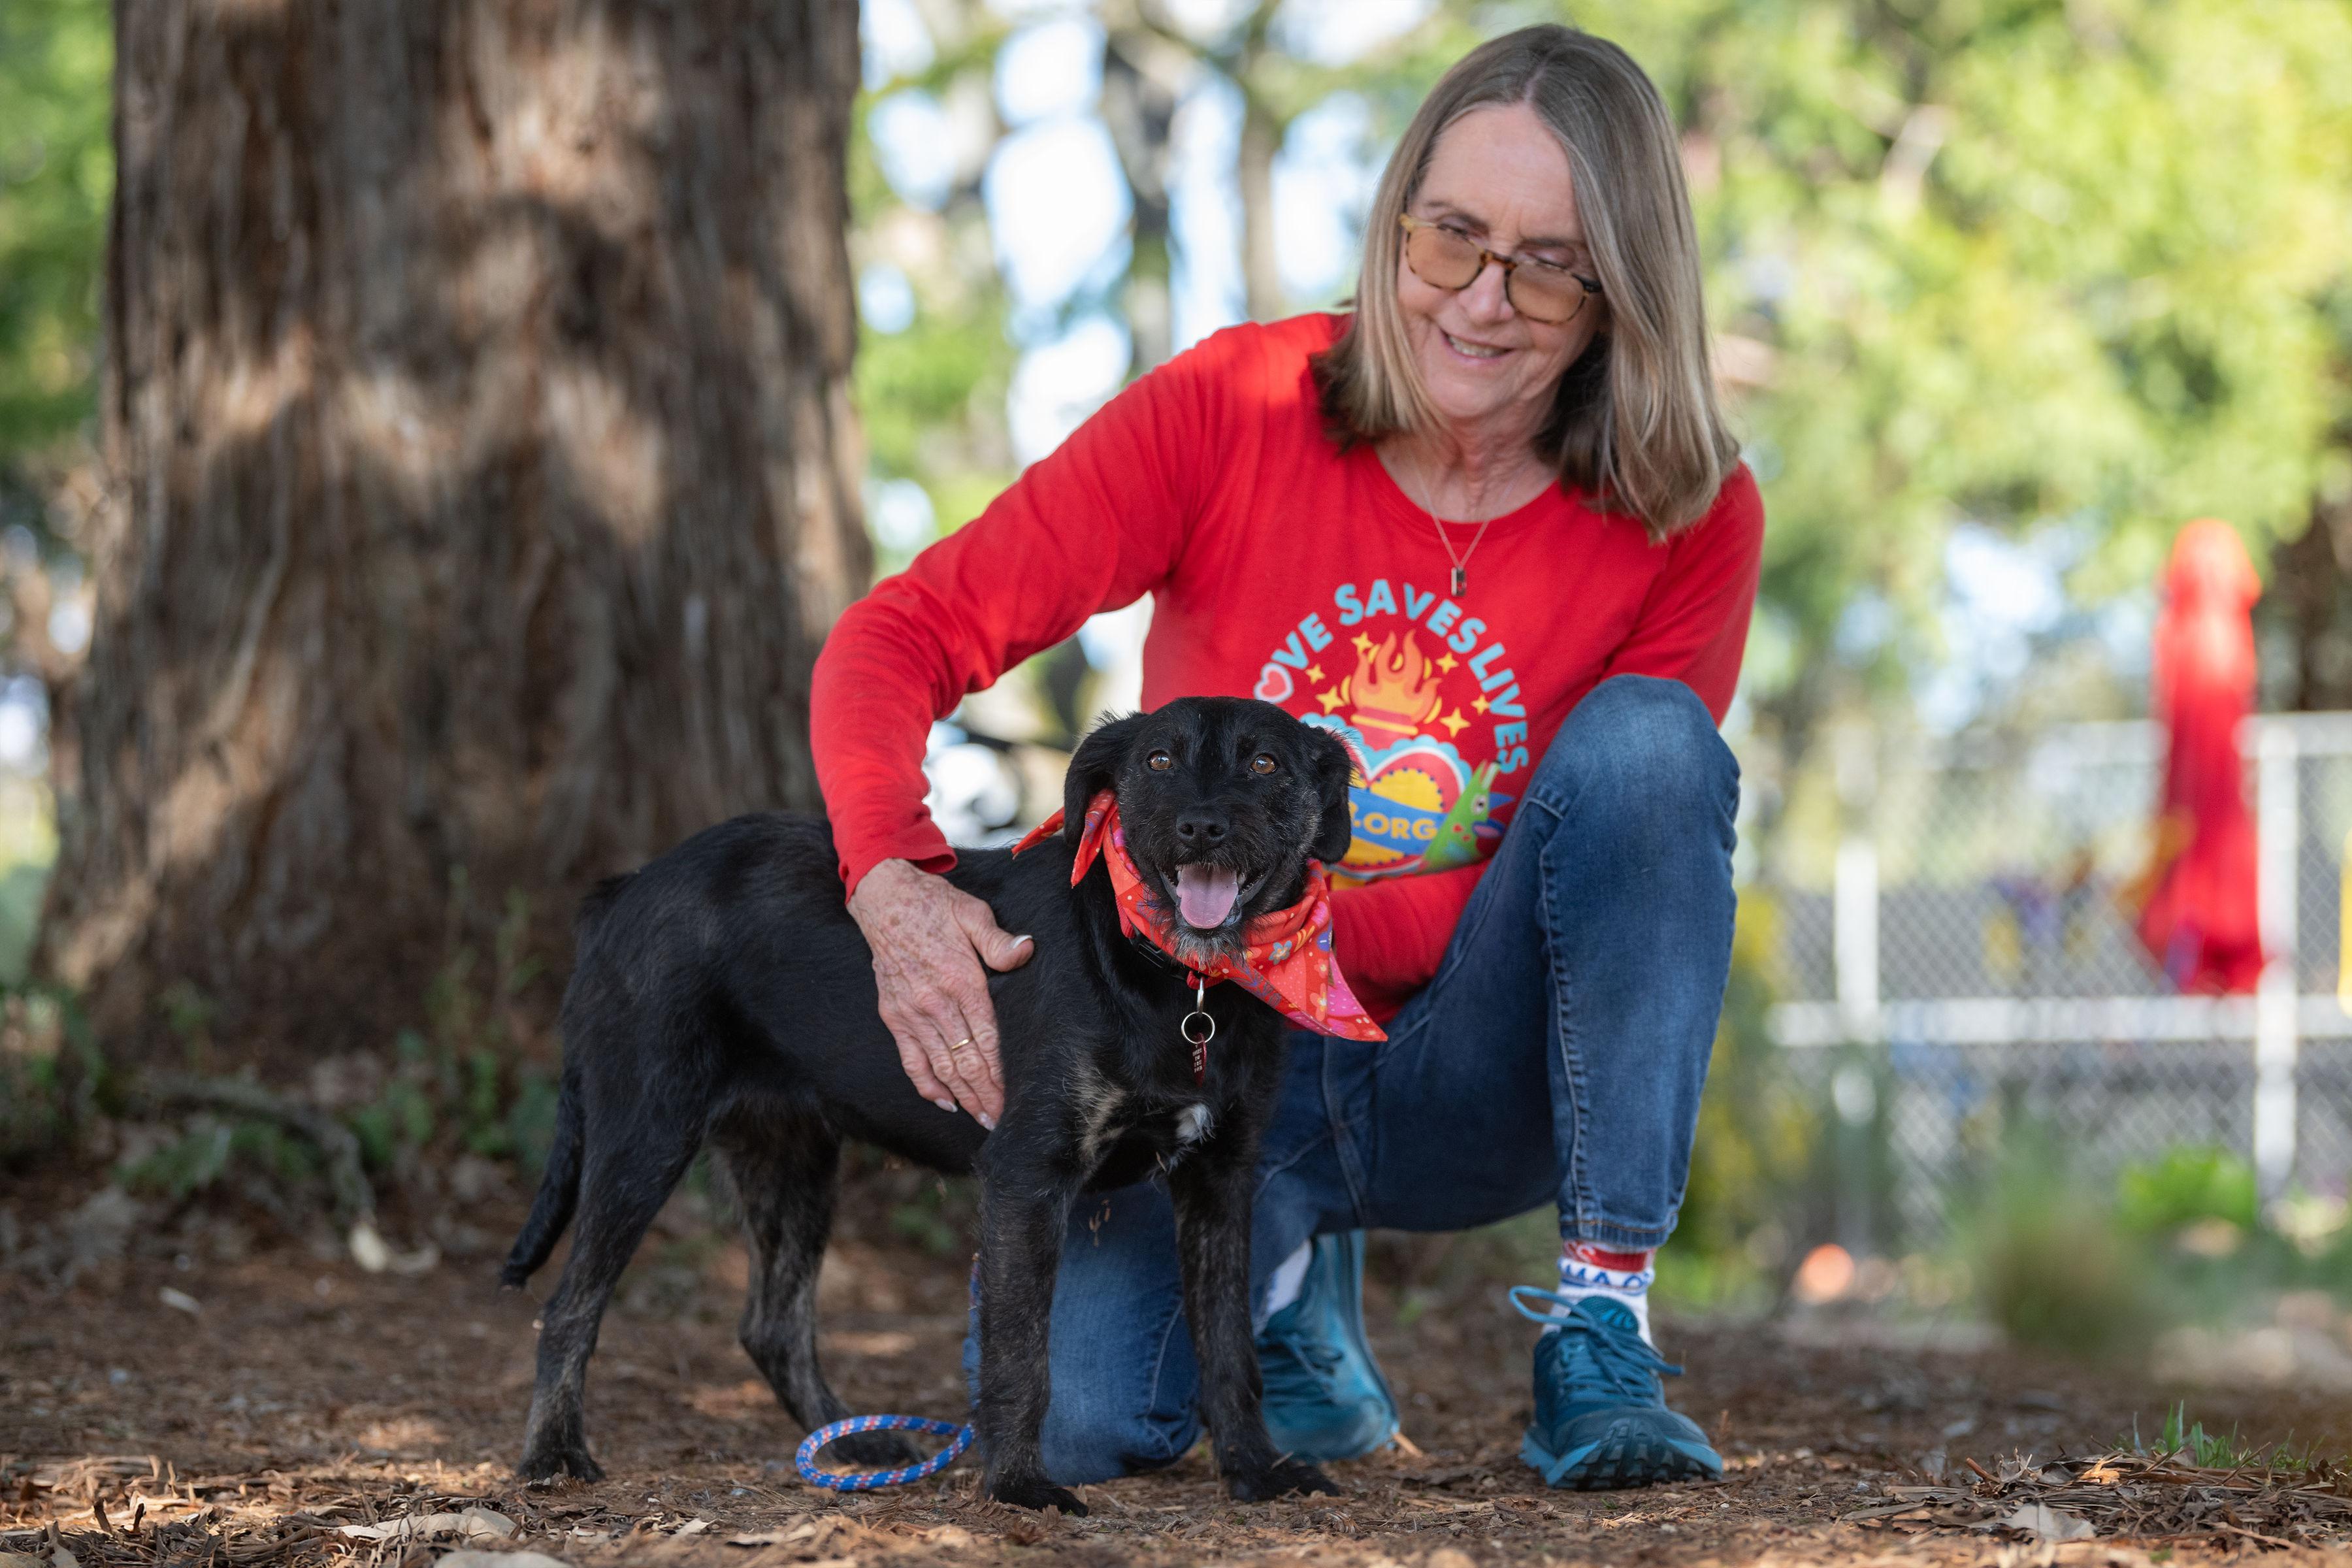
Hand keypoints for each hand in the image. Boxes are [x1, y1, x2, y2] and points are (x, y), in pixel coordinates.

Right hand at [845, 858, 1032, 1127]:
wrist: (884, 900)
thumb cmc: (934, 905)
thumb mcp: (973, 913)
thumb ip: (999, 940)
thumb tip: (1026, 951)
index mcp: (960, 980)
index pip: (985, 1038)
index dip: (999, 1072)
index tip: (1013, 1096)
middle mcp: (934, 1003)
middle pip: (965, 1060)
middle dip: (984, 1094)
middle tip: (1001, 1120)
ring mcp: (911, 1013)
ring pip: (940, 1066)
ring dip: (962, 1095)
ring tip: (980, 1117)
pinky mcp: (894, 1015)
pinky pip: (910, 1059)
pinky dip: (927, 1084)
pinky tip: (944, 1100)